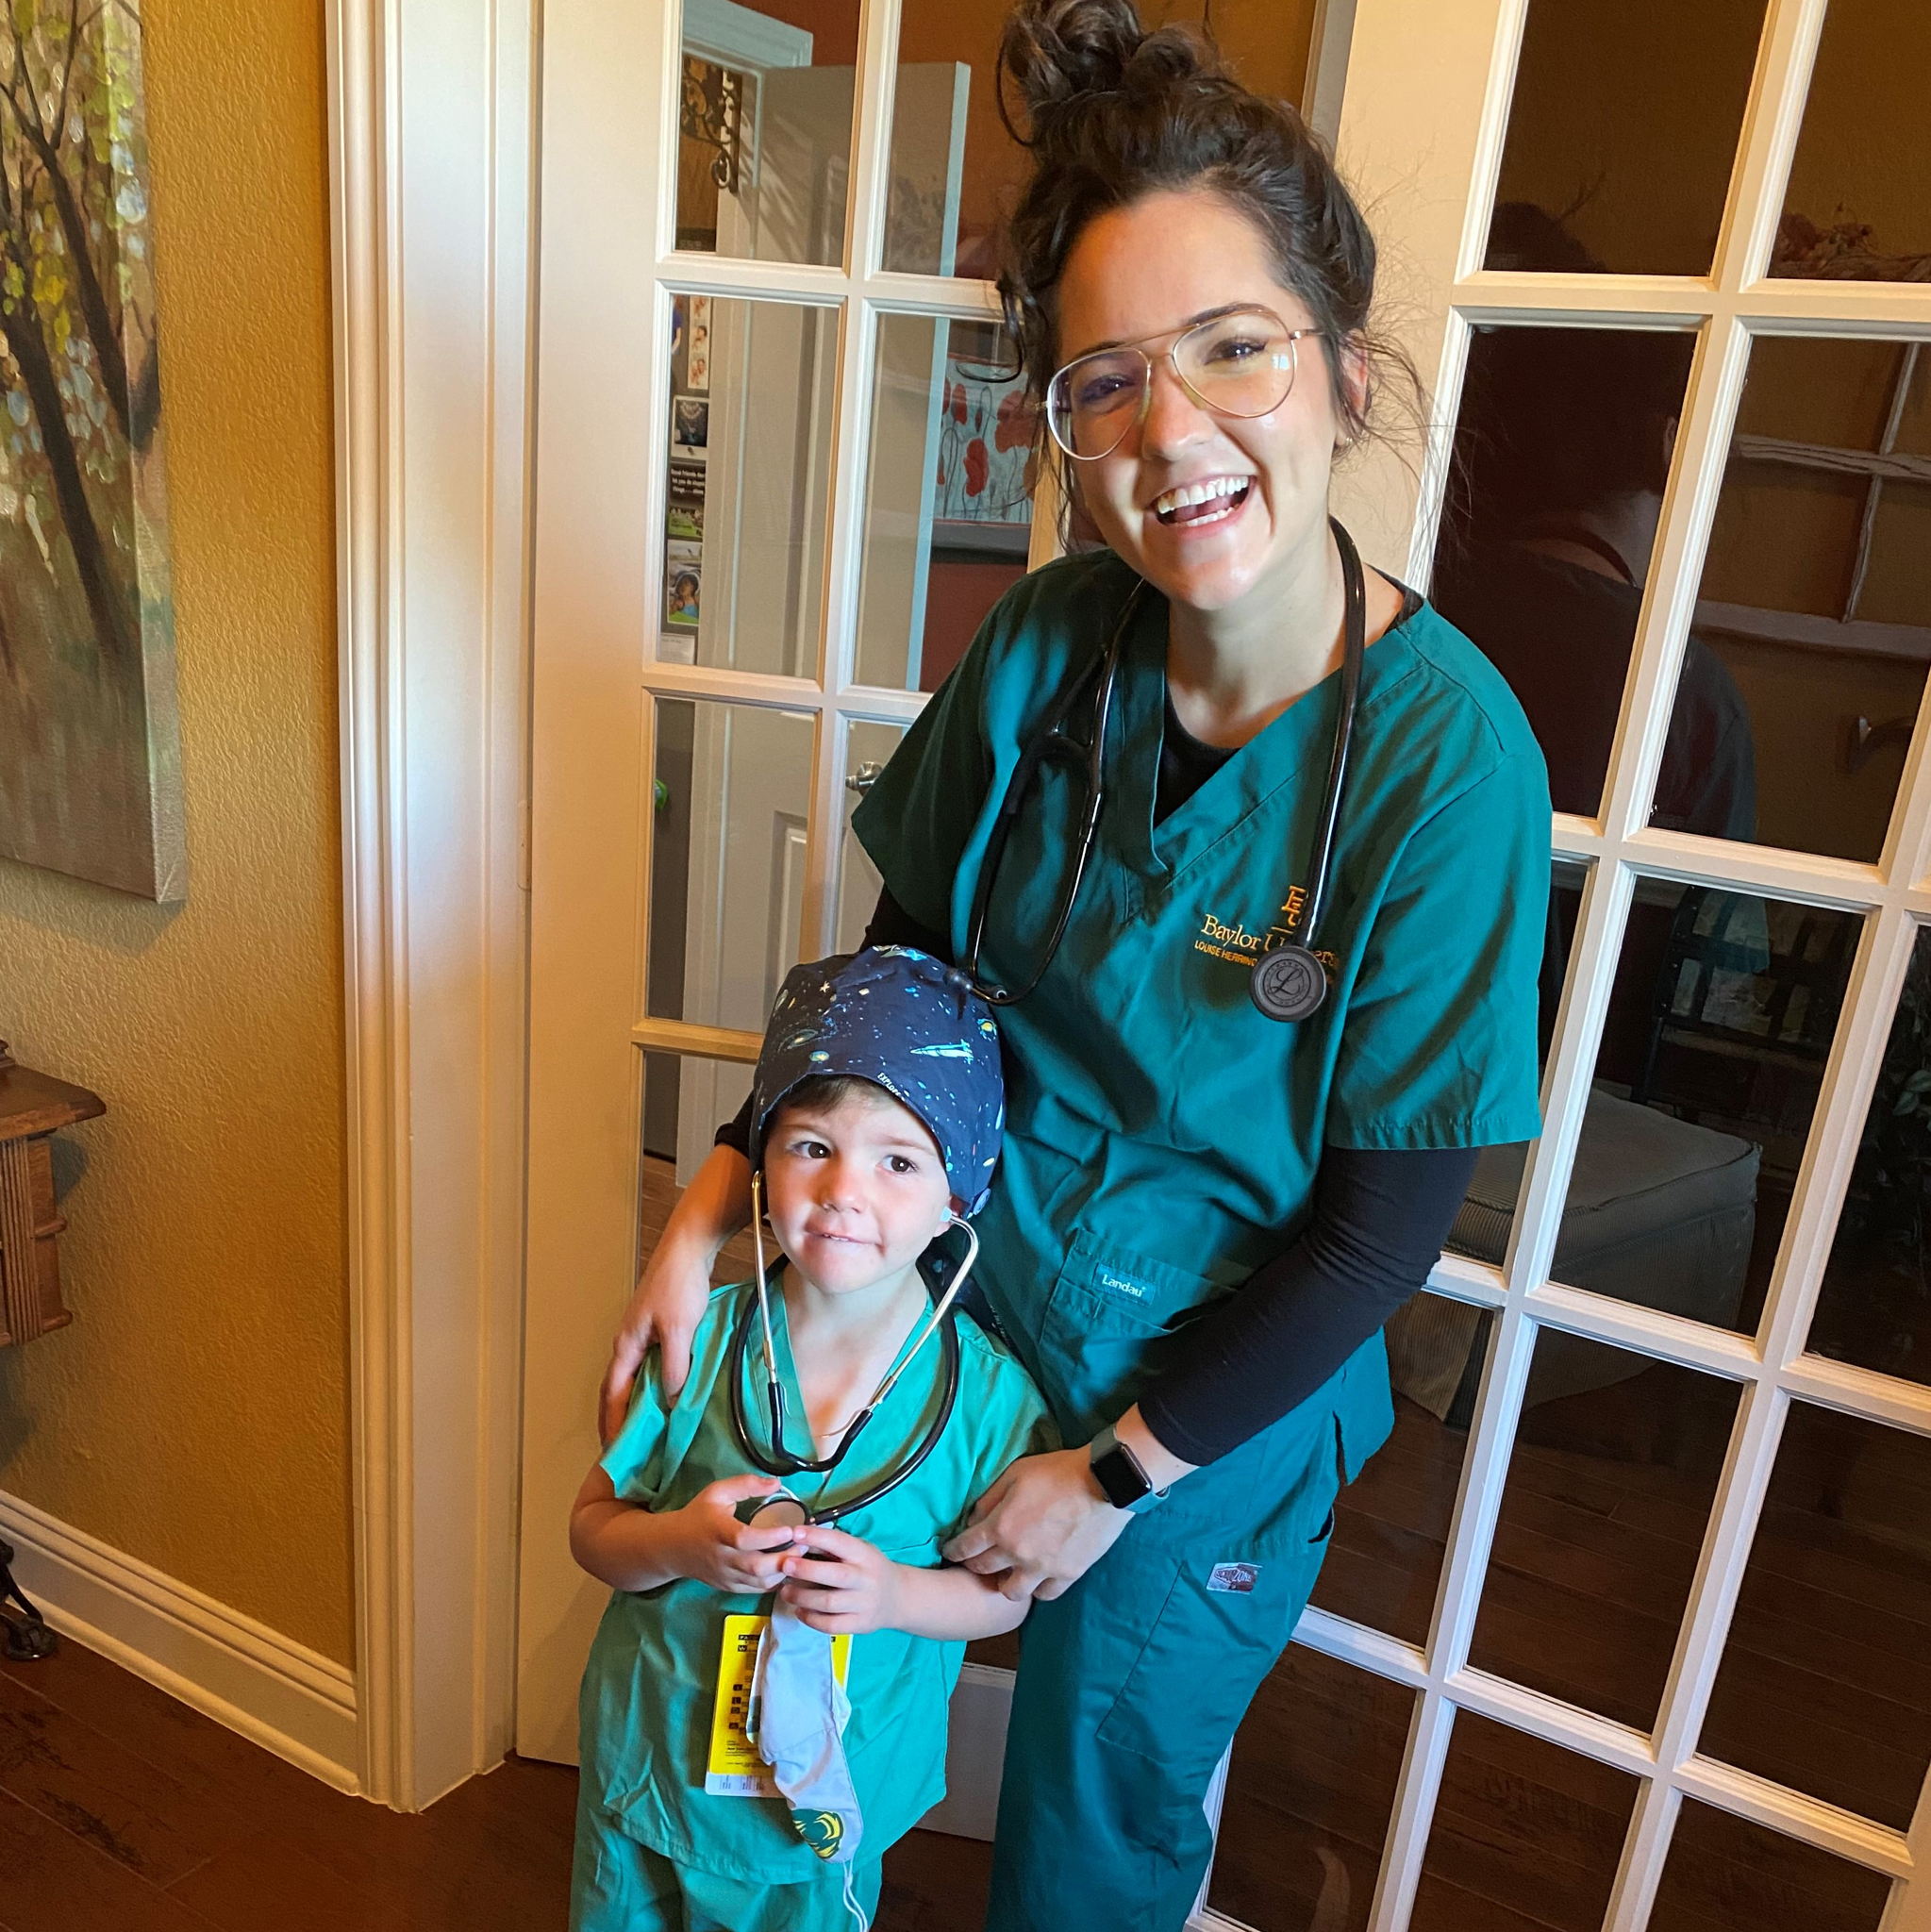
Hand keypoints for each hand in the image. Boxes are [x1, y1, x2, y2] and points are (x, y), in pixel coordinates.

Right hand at [600, 1145, 751, 1441]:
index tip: (613, 1452)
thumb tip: (668, 1402)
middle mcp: (628, 1343)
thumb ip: (674, 1368)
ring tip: (645, 1431)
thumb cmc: (680, 1286)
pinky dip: (653, 1385)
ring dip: (636, 1404)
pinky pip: (650, 1366)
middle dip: (616, 1419)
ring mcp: (642, 1335)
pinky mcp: (657, 1328)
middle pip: (616, 1389)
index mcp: (626, 1345)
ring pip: (634, 1378)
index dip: (612, 1423)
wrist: (689, 1248)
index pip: (612, 1394)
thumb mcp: (680, 1331)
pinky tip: (667, 1396)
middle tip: (623, 1450)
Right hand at [667, 1475, 802, 1592]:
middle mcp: (722, 1557)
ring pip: (759, 1581)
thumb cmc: (698, 1515)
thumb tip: (777, 1483)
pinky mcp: (729, 1587)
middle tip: (805, 1544)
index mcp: (718, 1531)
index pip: (744, 1538)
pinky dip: (774, 1581)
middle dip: (785, 1558)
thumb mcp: (717, 1492)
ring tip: (801, 1555)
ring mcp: (725, 1575)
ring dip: (783, 1571)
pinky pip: (756, 1589)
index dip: (769, 1537)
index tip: (790, 1529)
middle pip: (755, 1566)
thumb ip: (746, 1485)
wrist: (672, 1547)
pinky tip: (787, 1568)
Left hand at [777, 1527, 905, 1635]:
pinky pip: (831, 1625)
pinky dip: (811, 1619)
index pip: (841, 1543)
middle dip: (807, 1570)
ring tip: (785, 1591)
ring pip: (829, 1603)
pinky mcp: (860, 1625)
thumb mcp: (859, 1551)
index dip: (818, 1537)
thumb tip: (799, 1538)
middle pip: (835, 1575)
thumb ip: (833, 1547)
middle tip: (785, 1565)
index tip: (796, 1533)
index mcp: (865, 1555)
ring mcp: (864, 1604)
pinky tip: (799, 1610)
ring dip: (803, 1597)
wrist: (897, 1597)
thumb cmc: (869, 1568)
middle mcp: (867, 1579)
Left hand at [942, 1447, 1130, 1601]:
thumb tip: (973, 1518)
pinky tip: (1037, 1577)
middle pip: (984, 1571)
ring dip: (1005, 1582)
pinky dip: (1038, 1588)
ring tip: (1008, 1572)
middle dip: (974, 1565)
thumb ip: (990, 1498)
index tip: (949, 1552)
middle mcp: (1018, 1554)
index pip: (966, 1548)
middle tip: (976, 1559)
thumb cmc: (1057, 1473)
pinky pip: (1046, 1594)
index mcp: (1001, 1527)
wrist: (1103, 1483)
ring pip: (1012, 1592)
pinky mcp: (1068, 1574)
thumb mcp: (1015, 1474)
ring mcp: (1044, 1568)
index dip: (953, 1551)